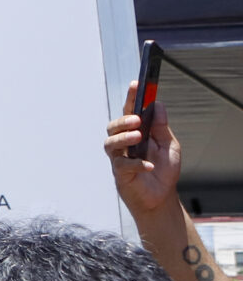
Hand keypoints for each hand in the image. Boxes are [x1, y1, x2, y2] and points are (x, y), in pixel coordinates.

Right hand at [106, 77, 181, 220]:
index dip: (131, 97)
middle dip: (123, 121)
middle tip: (135, 119)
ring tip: (137, 137)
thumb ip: (161, 127)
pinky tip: (149, 166)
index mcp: (135, 132)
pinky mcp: (120, 173)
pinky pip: (123, 165)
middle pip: (113, 126)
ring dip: (123, 137)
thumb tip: (157, 104)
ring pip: (111, 143)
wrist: (161, 196)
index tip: (135, 84)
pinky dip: (137, 164)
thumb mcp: (168, 145)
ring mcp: (119, 158)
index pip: (130, 111)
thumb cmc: (163, 170)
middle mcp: (123, 143)